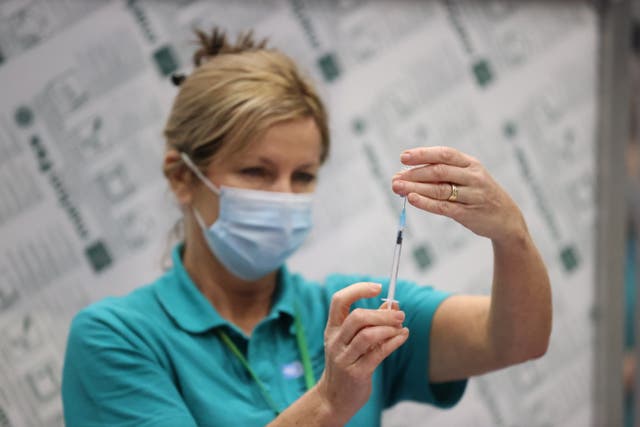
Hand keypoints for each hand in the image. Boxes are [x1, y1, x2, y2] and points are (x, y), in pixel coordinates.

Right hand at [316, 282, 408, 424]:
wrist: (333, 399)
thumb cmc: (346, 365)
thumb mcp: (352, 342)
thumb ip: (371, 323)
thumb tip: (393, 305)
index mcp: (332, 329)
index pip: (339, 300)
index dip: (358, 289)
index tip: (378, 287)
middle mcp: (335, 341)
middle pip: (357, 317)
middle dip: (382, 313)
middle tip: (400, 314)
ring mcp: (344, 358)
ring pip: (368, 335)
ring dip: (389, 328)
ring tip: (401, 327)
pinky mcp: (356, 373)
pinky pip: (378, 353)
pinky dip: (394, 342)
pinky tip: (403, 337)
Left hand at [392, 146, 525, 242]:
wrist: (506, 218)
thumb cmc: (479, 194)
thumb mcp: (468, 177)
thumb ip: (442, 174)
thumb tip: (406, 174)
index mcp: (471, 164)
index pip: (445, 154)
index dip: (423, 154)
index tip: (403, 157)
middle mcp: (473, 177)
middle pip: (439, 171)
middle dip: (414, 174)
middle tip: (395, 178)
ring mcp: (472, 195)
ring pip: (439, 189)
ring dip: (415, 188)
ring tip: (397, 187)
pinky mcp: (468, 213)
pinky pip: (443, 207)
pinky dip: (425, 203)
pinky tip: (412, 199)